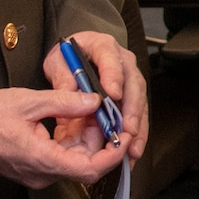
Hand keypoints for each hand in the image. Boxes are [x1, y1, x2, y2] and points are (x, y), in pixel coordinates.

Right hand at [0, 86, 125, 188]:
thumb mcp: (30, 101)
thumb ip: (66, 102)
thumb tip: (94, 101)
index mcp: (43, 160)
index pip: (90, 169)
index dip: (112, 155)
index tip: (124, 136)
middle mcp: (43, 174)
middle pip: (85, 164)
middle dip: (101, 139)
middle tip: (107, 113)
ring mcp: (38, 174)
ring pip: (75, 160)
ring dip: (86, 138)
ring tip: (89, 110)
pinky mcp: (34, 168)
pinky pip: (61, 158)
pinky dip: (72, 140)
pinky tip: (72, 119)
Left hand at [44, 30, 147, 162]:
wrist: (73, 60)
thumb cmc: (68, 59)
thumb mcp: (58, 63)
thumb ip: (63, 78)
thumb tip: (69, 96)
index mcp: (103, 47)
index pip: (111, 59)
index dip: (113, 76)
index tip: (113, 94)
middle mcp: (123, 63)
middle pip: (133, 85)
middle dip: (131, 110)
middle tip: (127, 129)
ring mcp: (130, 81)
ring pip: (139, 104)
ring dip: (137, 128)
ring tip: (132, 147)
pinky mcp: (130, 99)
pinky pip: (137, 117)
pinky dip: (135, 136)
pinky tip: (131, 151)